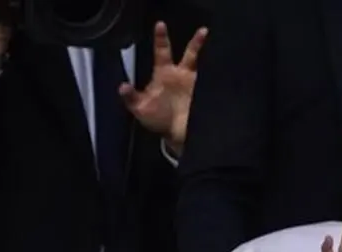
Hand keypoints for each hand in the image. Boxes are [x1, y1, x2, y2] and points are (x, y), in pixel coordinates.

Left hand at [119, 22, 207, 148]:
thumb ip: (131, 97)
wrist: (176, 136)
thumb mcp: (140, 109)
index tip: (160, 25)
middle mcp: (180, 75)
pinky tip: (219, 63)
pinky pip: (211, 80)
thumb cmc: (158, 120)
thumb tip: (122, 86)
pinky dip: (215, 72)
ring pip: (203, 66)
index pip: (162, 52)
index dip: (161, 38)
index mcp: (164, 74)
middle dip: (195, 42)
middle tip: (202, 31)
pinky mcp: (205, 94)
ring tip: (215, 45)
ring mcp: (194, 84)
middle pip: (189, 54)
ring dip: (209, 58)